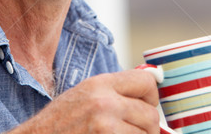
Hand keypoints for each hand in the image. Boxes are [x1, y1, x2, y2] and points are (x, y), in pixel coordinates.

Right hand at [8, 69, 159, 133]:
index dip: (151, 97)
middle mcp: (104, 102)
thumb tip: (150, 88)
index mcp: (100, 84)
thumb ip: (113, 91)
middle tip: (133, 132)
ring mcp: (105, 127)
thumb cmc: (58, 124)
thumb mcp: (84, 96)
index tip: (146, 106)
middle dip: (147, 127)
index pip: (147, 82)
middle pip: (151, 114)